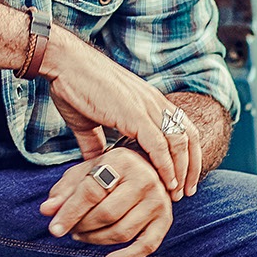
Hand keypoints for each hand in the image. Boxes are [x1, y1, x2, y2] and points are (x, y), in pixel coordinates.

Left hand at [40, 150, 173, 256]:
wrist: (147, 166)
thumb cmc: (109, 170)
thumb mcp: (85, 171)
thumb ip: (64, 190)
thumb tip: (46, 211)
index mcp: (121, 161)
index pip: (90, 192)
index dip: (69, 212)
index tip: (53, 229)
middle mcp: (144, 179)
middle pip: (106, 214)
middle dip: (82, 226)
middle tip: (70, 230)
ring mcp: (158, 200)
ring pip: (122, 231)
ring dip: (96, 240)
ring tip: (81, 236)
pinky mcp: (165, 219)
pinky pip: (147, 246)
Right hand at [41, 32, 201, 198]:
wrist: (64, 63)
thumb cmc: (73, 86)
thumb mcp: (88, 121)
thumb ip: (94, 143)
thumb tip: (94, 164)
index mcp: (148, 101)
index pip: (182, 128)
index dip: (187, 155)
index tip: (182, 179)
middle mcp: (154, 102)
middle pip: (189, 136)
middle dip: (192, 166)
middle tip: (186, 192)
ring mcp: (146, 106)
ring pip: (179, 142)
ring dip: (182, 170)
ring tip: (178, 193)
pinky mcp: (134, 113)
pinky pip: (159, 144)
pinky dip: (166, 165)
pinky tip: (167, 182)